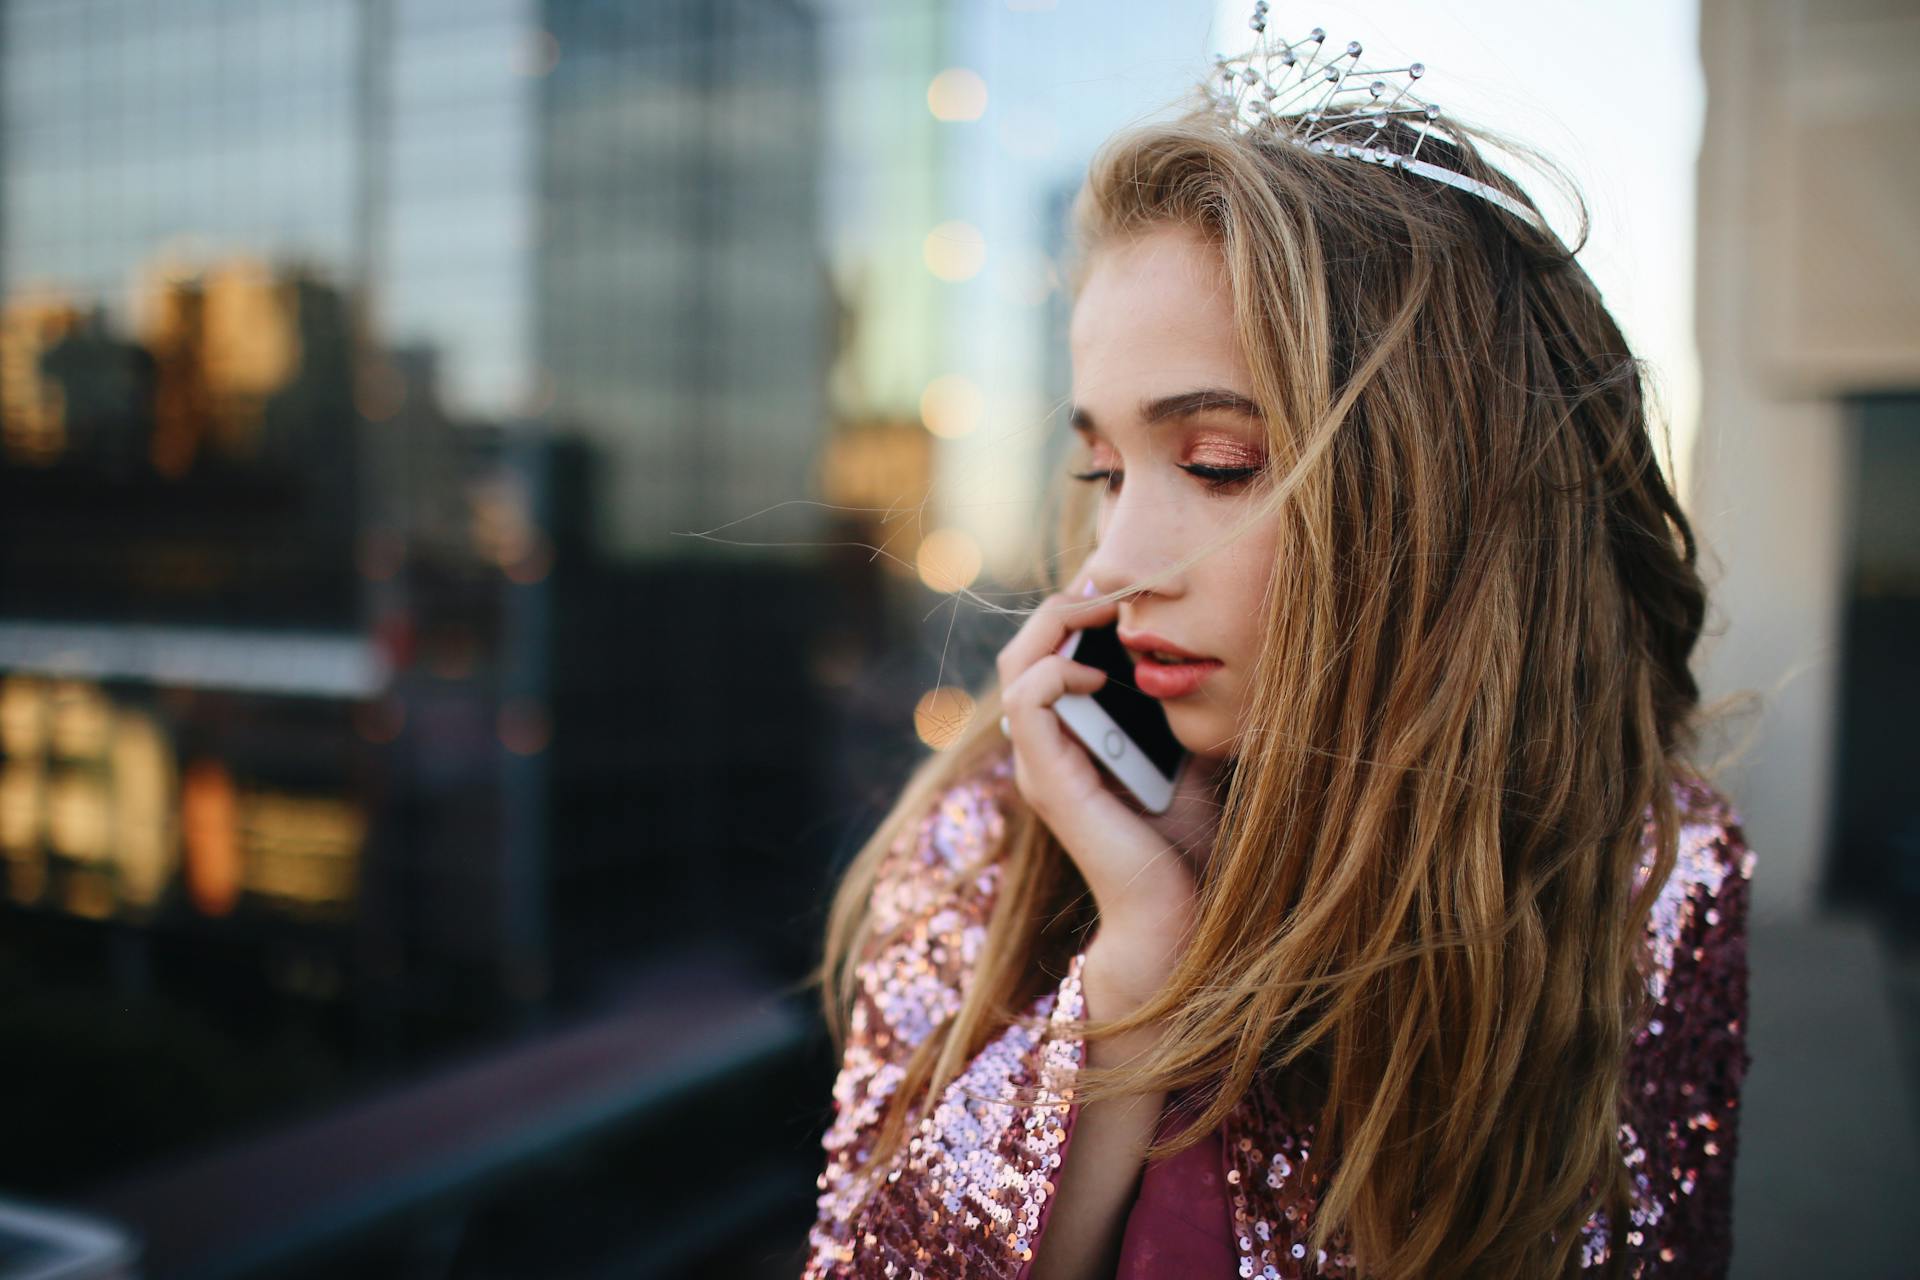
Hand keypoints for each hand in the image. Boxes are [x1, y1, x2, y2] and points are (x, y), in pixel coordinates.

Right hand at [996, 578, 1216, 973]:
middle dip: (1066, 605)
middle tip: (1115, 579)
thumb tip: (1206, 663)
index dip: (1078, 610)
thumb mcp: (1189, 761)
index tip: (1129, 583)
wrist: (1181, 917)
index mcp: (1069, 743)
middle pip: (1024, 650)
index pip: (1048, 655)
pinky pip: (1028, 699)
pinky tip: (1101, 671)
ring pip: (1016, 666)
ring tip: (1106, 606)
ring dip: (1058, 623)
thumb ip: (1179, 717)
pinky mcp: (1049, 779)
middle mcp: (1044, 751)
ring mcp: (1040, 766)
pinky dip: (1058, 670)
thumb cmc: (1186, 850)